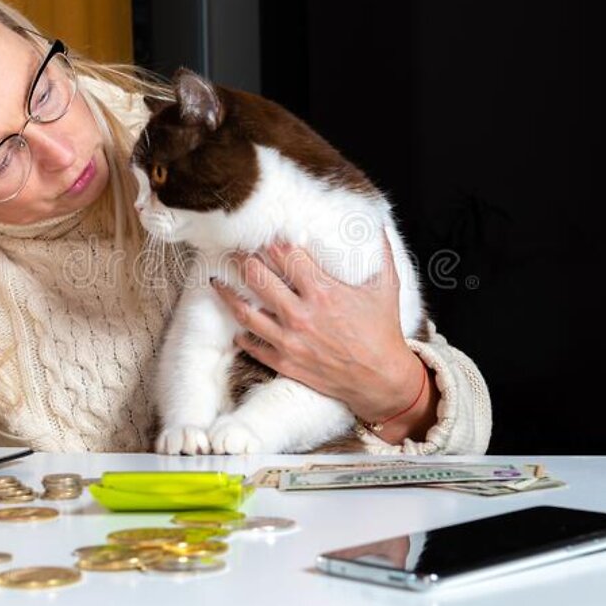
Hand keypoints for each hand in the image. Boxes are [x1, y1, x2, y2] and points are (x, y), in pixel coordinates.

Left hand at [211, 230, 426, 425]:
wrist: (380, 380)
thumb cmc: (383, 331)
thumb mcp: (387, 287)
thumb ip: (381, 253)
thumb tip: (378, 224)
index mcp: (323, 291)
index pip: (284, 255)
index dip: (269, 239)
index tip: (261, 230)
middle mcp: (301, 314)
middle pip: (256, 277)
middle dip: (241, 259)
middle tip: (232, 249)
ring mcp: (289, 340)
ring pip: (244, 311)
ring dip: (227, 293)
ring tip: (218, 281)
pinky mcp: (285, 362)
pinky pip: (252, 344)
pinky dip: (241, 332)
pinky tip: (237, 321)